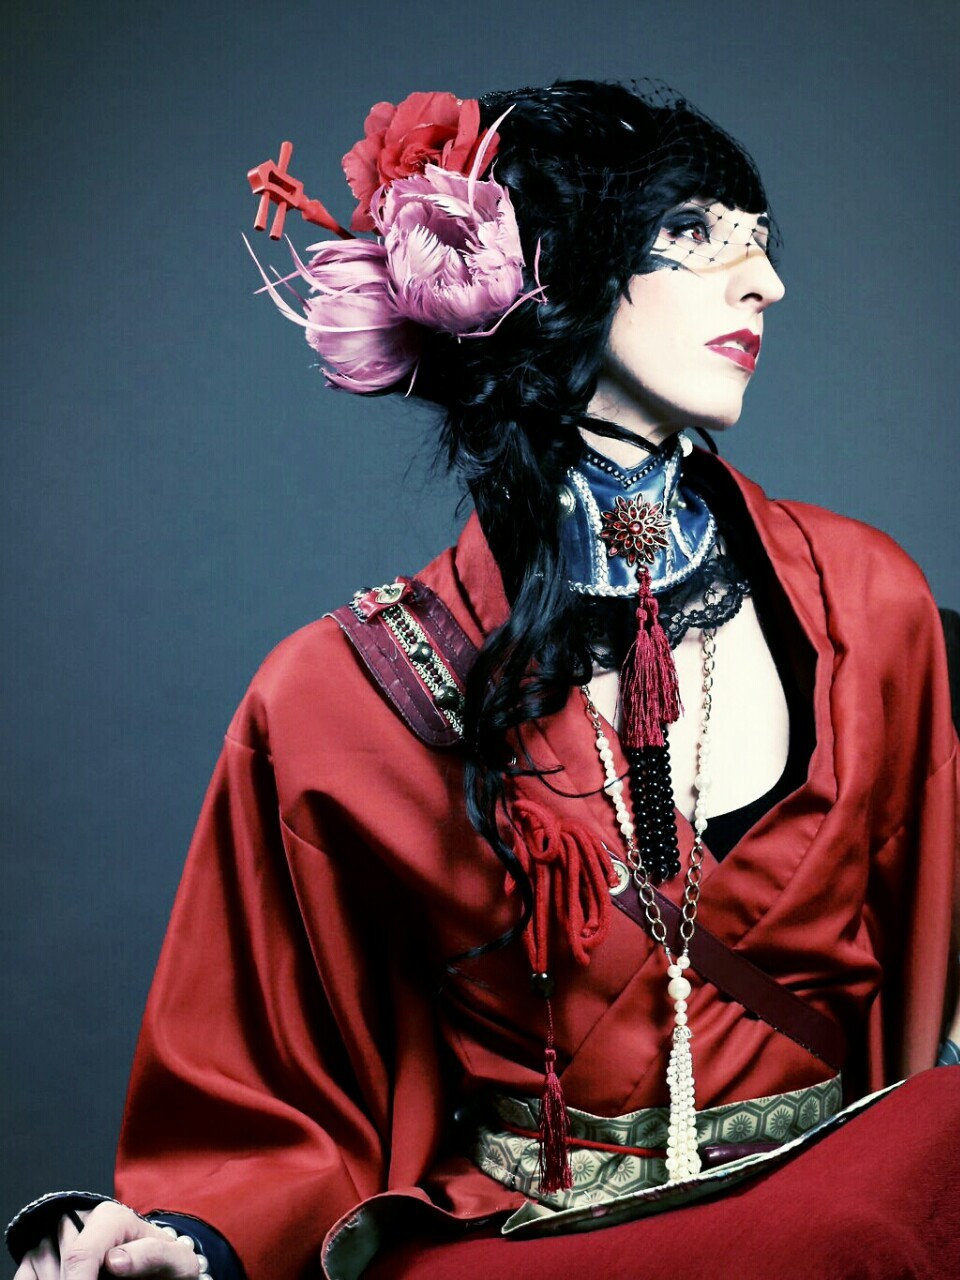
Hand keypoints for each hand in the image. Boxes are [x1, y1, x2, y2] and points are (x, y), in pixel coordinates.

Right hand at [13, 1202, 201, 1277]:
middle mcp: (79, 1218)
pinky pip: (25, 1276)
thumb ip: (152, 1256)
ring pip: (40, 1270)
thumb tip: (115, 1261)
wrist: (156, 1269)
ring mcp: (56, 1235)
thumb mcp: (175, 1261)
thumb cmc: (165, 1266)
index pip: (81, 1254)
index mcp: (111, 1216)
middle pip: (60, 1265)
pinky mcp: (40, 1254)